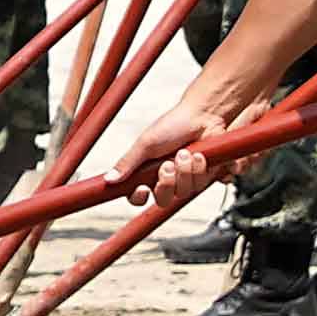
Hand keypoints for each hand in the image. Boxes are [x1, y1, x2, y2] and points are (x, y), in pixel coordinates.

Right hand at [121, 87, 233, 210]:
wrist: (205, 116)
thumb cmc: (174, 125)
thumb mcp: (146, 143)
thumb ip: (128, 162)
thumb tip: (108, 179)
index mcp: (148, 172)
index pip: (138, 197)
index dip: (139, 197)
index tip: (143, 188)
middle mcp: (168, 178)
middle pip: (164, 199)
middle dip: (168, 181)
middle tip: (169, 163)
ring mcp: (189, 179)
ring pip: (186, 192)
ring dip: (187, 171)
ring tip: (188, 152)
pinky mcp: (208, 176)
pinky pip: (206, 185)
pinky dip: (204, 170)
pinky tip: (203, 156)